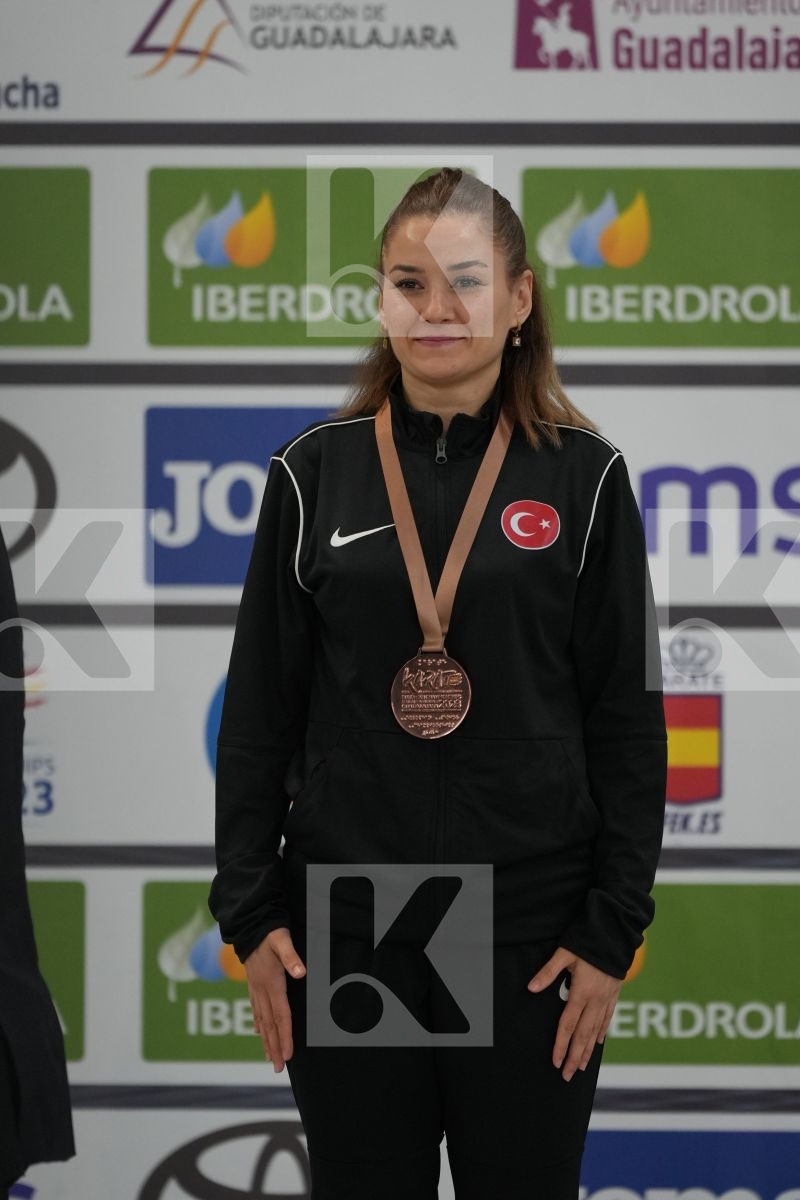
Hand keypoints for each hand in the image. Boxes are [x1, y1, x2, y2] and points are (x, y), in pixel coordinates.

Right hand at [243, 926, 305, 1071]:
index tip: (288, 1054)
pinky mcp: (253, 983)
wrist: (249, 925)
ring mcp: (256, 988)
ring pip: (262, 1019)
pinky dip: (258, 1023)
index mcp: (271, 982)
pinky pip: (255, 1008)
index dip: (285, 1036)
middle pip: (270, 1024)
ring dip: (266, 1040)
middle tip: (279, 1068)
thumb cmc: (268, 933)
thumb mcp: (282, 940)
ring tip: (270, 1058)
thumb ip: (291, 956)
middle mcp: (262, 989)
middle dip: (275, 1047)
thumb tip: (300, 972)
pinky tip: (258, 1032)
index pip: (280, 1015)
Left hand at [528, 946, 621, 1081]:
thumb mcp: (564, 954)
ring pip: (596, 1030)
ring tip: (580, 1067)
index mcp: (581, 992)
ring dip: (588, 1050)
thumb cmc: (587, 942)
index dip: (561, 1045)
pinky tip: (598, 1042)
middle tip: (567, 1075)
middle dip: (574, 1056)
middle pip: (583, 1034)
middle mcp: (595, 1000)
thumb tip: (531, 988)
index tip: (555, 1061)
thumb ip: (548, 972)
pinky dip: (601, 1032)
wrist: (614, 935)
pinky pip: (607, 1019)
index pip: (568, 1025)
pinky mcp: (614, 994)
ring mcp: (606, 999)